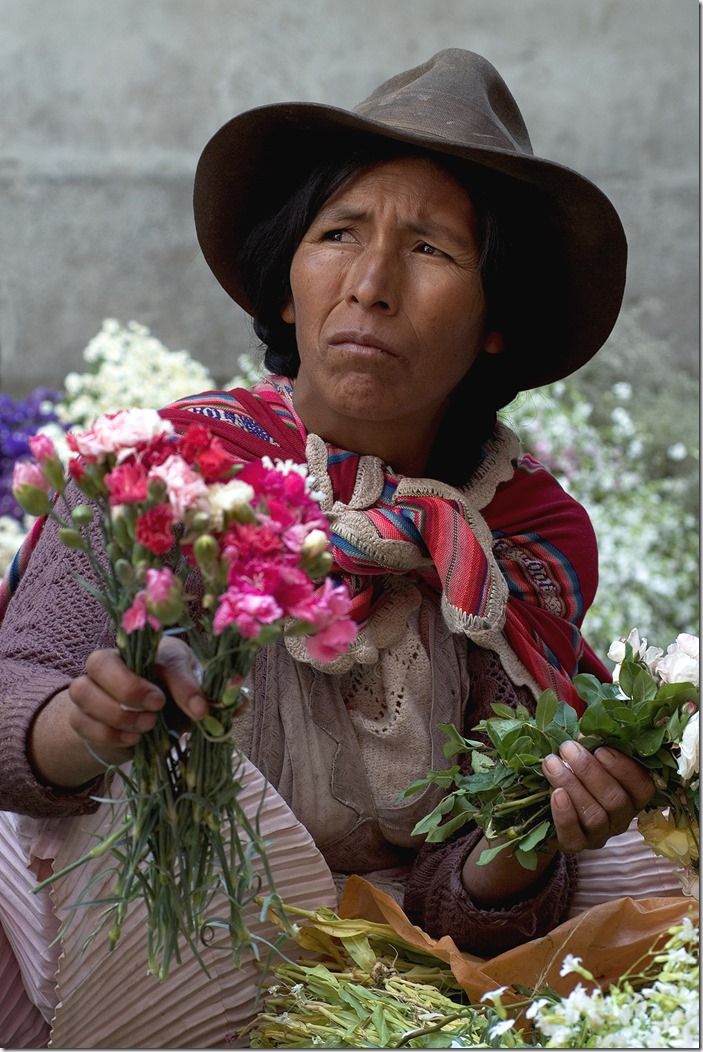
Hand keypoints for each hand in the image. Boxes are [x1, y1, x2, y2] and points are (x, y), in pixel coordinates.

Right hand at [30, 636, 207, 787]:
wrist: (139, 723)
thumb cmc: (171, 700)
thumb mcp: (193, 698)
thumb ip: (212, 698)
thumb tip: (239, 704)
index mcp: (151, 649)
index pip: (163, 657)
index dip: (183, 684)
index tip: (200, 709)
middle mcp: (114, 660)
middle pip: (100, 661)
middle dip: (129, 688)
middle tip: (156, 707)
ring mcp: (90, 685)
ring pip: (83, 691)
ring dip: (116, 714)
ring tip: (146, 727)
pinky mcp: (78, 713)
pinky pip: (80, 721)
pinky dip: (106, 733)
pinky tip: (132, 739)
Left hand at [542, 740, 654, 852]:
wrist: (546, 802)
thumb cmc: (574, 771)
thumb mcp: (587, 755)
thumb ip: (595, 745)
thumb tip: (591, 730)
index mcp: (632, 796)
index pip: (643, 788)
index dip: (624, 769)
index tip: (601, 750)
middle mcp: (621, 819)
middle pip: (615, 801)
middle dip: (589, 771)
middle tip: (567, 748)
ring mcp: (600, 835)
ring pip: (595, 816)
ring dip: (572, 785)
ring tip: (551, 763)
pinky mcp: (576, 845)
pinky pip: (574, 836)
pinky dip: (564, 814)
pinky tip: (555, 793)